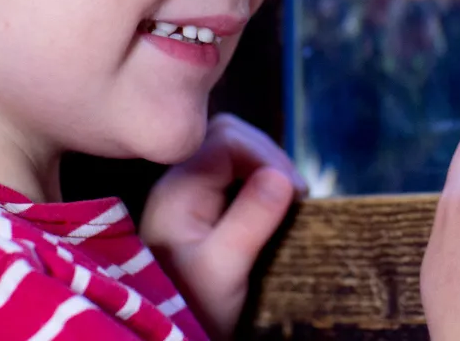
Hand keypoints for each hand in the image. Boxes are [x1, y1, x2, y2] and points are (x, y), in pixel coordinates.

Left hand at [139, 113, 307, 340]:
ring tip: (290, 200)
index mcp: (179, 188)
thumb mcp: (224, 268)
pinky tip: (274, 206)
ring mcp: (188, 195)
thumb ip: (250, 219)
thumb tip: (282, 176)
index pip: (226, 139)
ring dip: (266, 169)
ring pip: (233, 154)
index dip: (266, 156)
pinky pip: (231, 176)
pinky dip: (258, 182)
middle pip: (229, 138)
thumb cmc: (193, 305)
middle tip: (296, 194)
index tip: (296, 192)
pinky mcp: (198, 210)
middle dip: (268, 157)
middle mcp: (180, 182)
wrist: (163, 338)